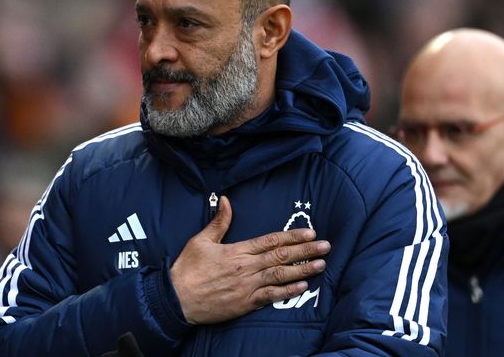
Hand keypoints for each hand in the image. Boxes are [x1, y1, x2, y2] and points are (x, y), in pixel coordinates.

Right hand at [169, 196, 330, 324]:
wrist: (177, 299)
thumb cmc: (188, 269)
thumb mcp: (201, 241)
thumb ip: (219, 222)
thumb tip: (227, 200)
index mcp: (237, 251)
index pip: (270, 241)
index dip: (292, 236)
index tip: (309, 232)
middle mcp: (246, 268)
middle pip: (281, 257)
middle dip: (305, 250)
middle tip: (326, 246)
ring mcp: (247, 287)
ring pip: (280, 276)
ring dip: (302, 270)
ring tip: (321, 265)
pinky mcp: (245, 303)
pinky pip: (271, 296)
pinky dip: (287, 291)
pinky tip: (302, 286)